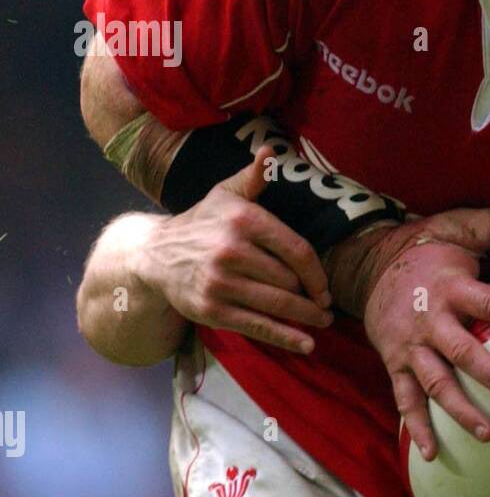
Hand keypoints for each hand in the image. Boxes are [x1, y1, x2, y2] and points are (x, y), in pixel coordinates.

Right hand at [133, 143, 333, 354]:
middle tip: (325, 307)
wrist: (155, 255)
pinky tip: (306, 344)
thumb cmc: (202, 222)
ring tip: (321, 322)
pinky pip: (257, 326)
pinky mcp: (212, 310)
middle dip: (312, 296)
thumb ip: (253, 178)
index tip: (326, 287)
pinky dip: (285, 338)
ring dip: (306, 318)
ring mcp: (221, 282)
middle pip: (290, 280)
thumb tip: (271, 151)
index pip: (297, 250)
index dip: (317, 273)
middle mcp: (232, 250)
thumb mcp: (225, 194)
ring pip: (277, 304)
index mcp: (244, 220)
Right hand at [358, 203, 489, 458]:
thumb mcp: (462, 227)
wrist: (370, 263)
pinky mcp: (395, 363)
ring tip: (488, 434)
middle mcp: (430, 320)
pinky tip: (433, 454)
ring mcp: (410, 346)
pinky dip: (417, 427)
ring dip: (460, 410)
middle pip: (462, 352)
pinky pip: (405, 399)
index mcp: (451, 287)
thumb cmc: (430, 247)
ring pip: (436, 383)